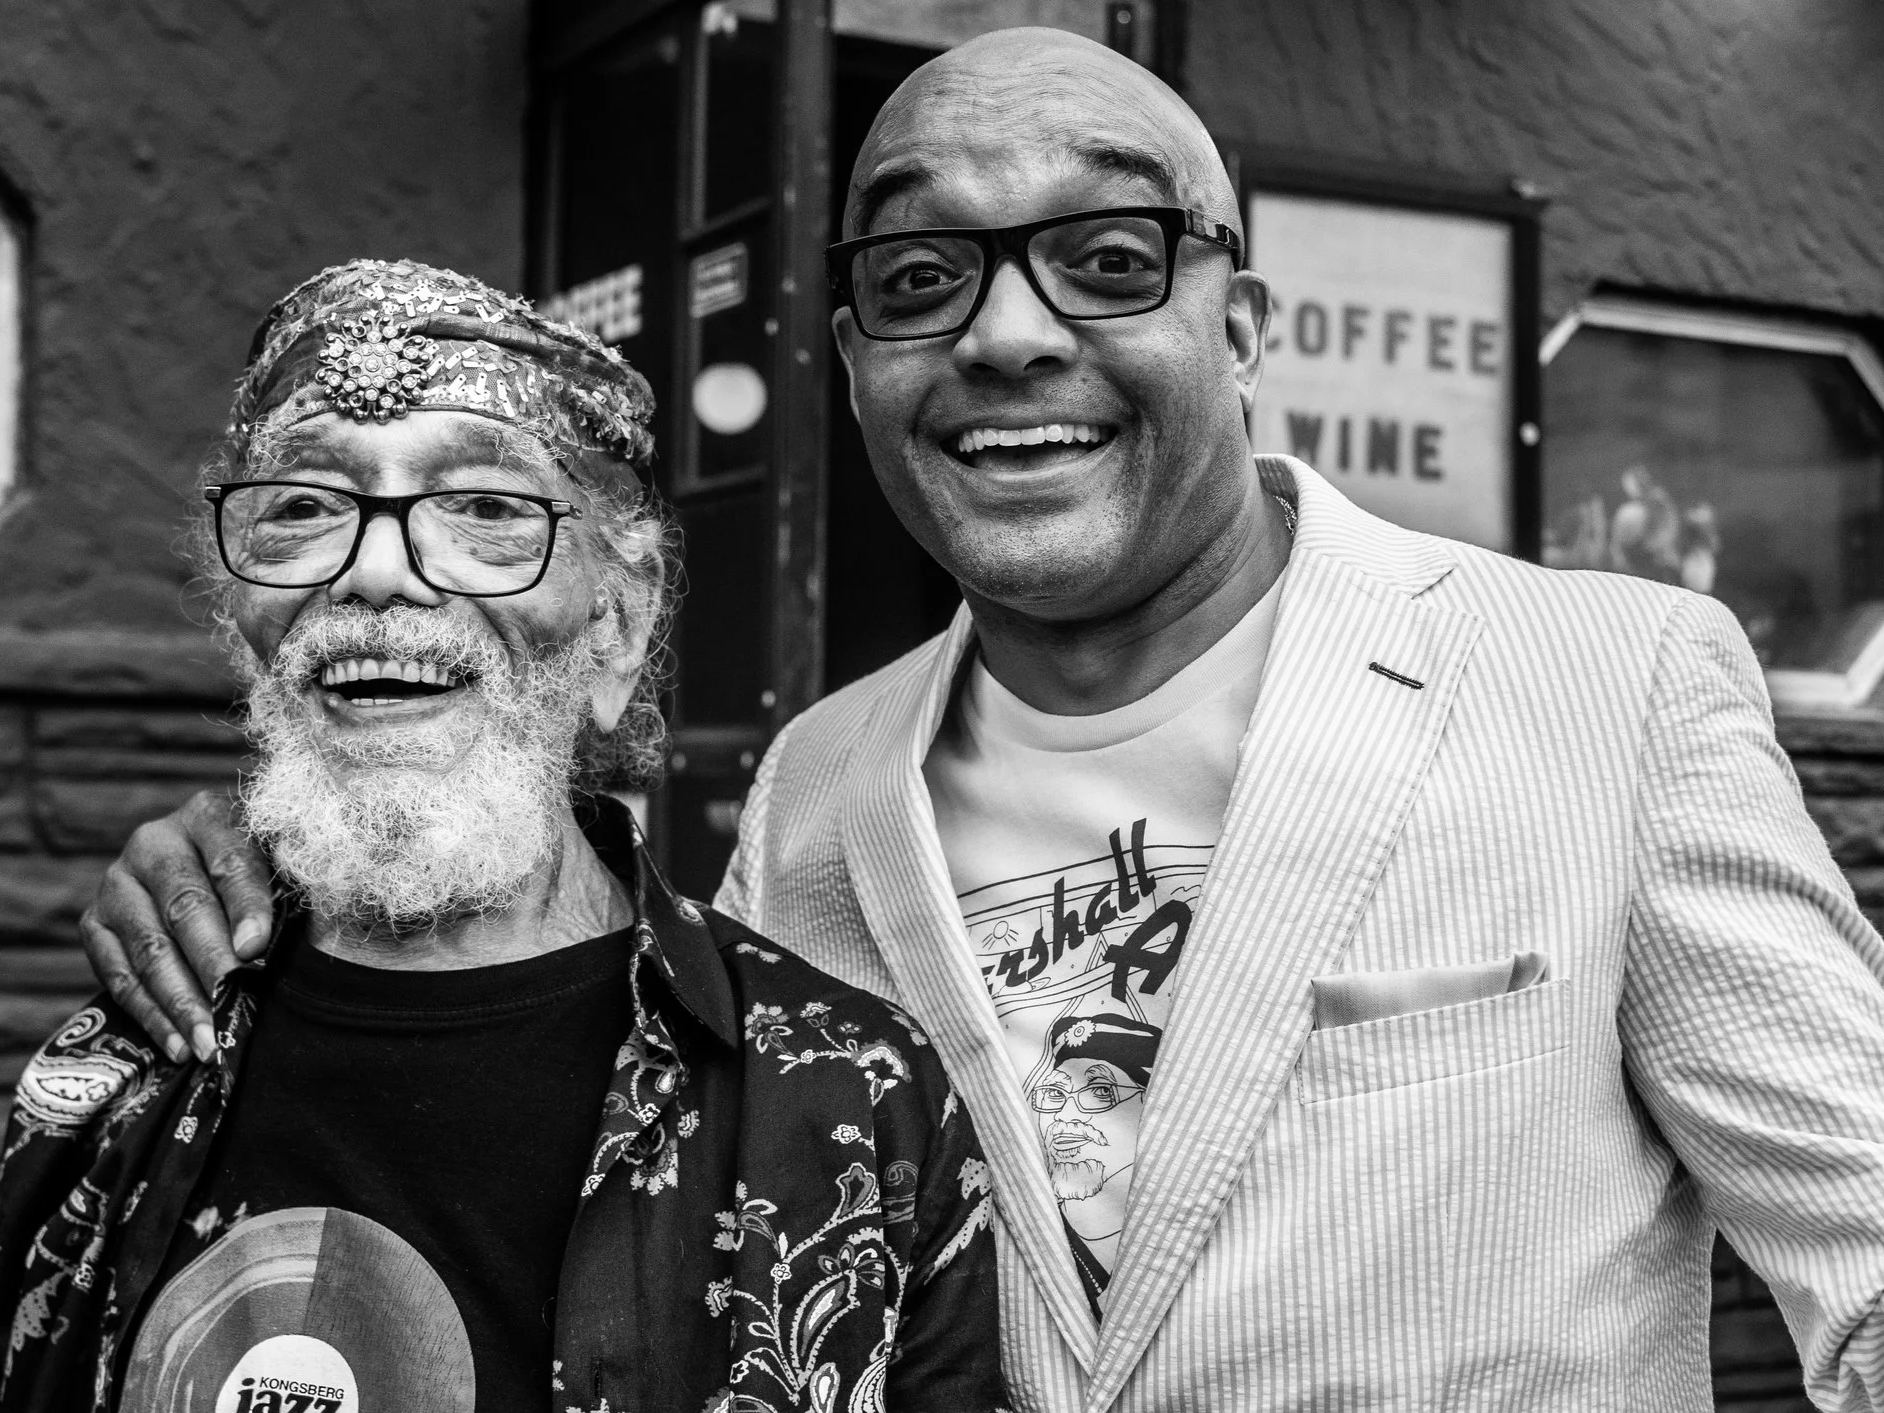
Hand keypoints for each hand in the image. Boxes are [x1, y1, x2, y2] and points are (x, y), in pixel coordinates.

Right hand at [78, 789, 273, 1063]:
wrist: (207, 865)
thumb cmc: (265, 865)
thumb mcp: (284, 860)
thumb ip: (291, 884)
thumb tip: (270, 942)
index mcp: (209, 815)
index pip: (230, 862)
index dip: (245, 907)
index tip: (257, 950)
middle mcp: (153, 842)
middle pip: (185, 909)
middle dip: (213, 965)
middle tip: (235, 1007)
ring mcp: (117, 883)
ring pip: (149, 948)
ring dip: (182, 1002)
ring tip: (211, 1042)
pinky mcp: (94, 923)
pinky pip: (119, 976)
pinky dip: (152, 1015)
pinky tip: (179, 1045)